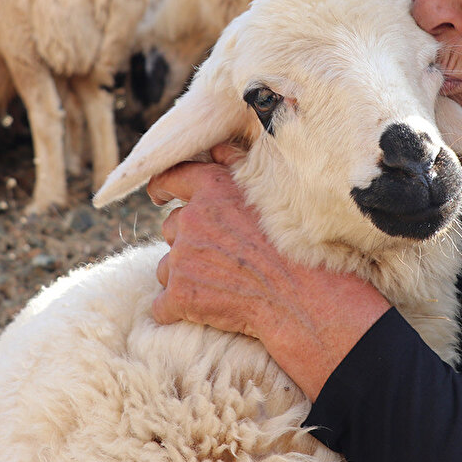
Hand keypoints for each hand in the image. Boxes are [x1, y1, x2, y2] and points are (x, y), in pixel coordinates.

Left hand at [147, 146, 390, 399]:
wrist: (302, 295)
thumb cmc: (295, 242)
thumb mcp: (270, 192)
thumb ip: (236, 165)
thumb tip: (215, 149)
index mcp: (211, 189)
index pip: (171, 178)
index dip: (161, 187)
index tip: (159, 196)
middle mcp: (190, 220)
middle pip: (171, 229)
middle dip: (188, 242)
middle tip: (221, 256)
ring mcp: (182, 259)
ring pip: (167, 268)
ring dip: (186, 276)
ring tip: (222, 284)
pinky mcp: (180, 295)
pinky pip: (163, 305)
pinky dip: (179, 309)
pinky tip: (207, 311)